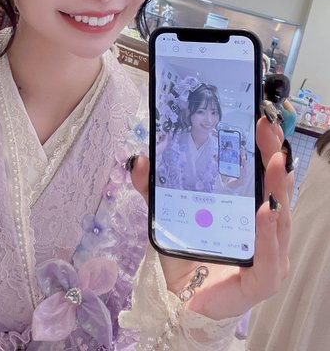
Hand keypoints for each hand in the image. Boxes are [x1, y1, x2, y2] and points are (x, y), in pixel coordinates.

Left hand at [131, 114, 291, 319]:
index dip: (265, 145)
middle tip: (267, 127)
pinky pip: (270, 256)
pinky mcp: (263, 280)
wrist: (182, 300)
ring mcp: (269, 254)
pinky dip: (268, 233)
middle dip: (274, 156)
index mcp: (249, 207)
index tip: (260, 117)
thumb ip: (154, 187)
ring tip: (275, 163)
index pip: (263, 172)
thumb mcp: (170, 213)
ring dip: (277, 188)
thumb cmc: (188, 254)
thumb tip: (138, 159)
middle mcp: (265, 228)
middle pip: (276, 188)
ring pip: (280, 217)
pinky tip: (265, 211)